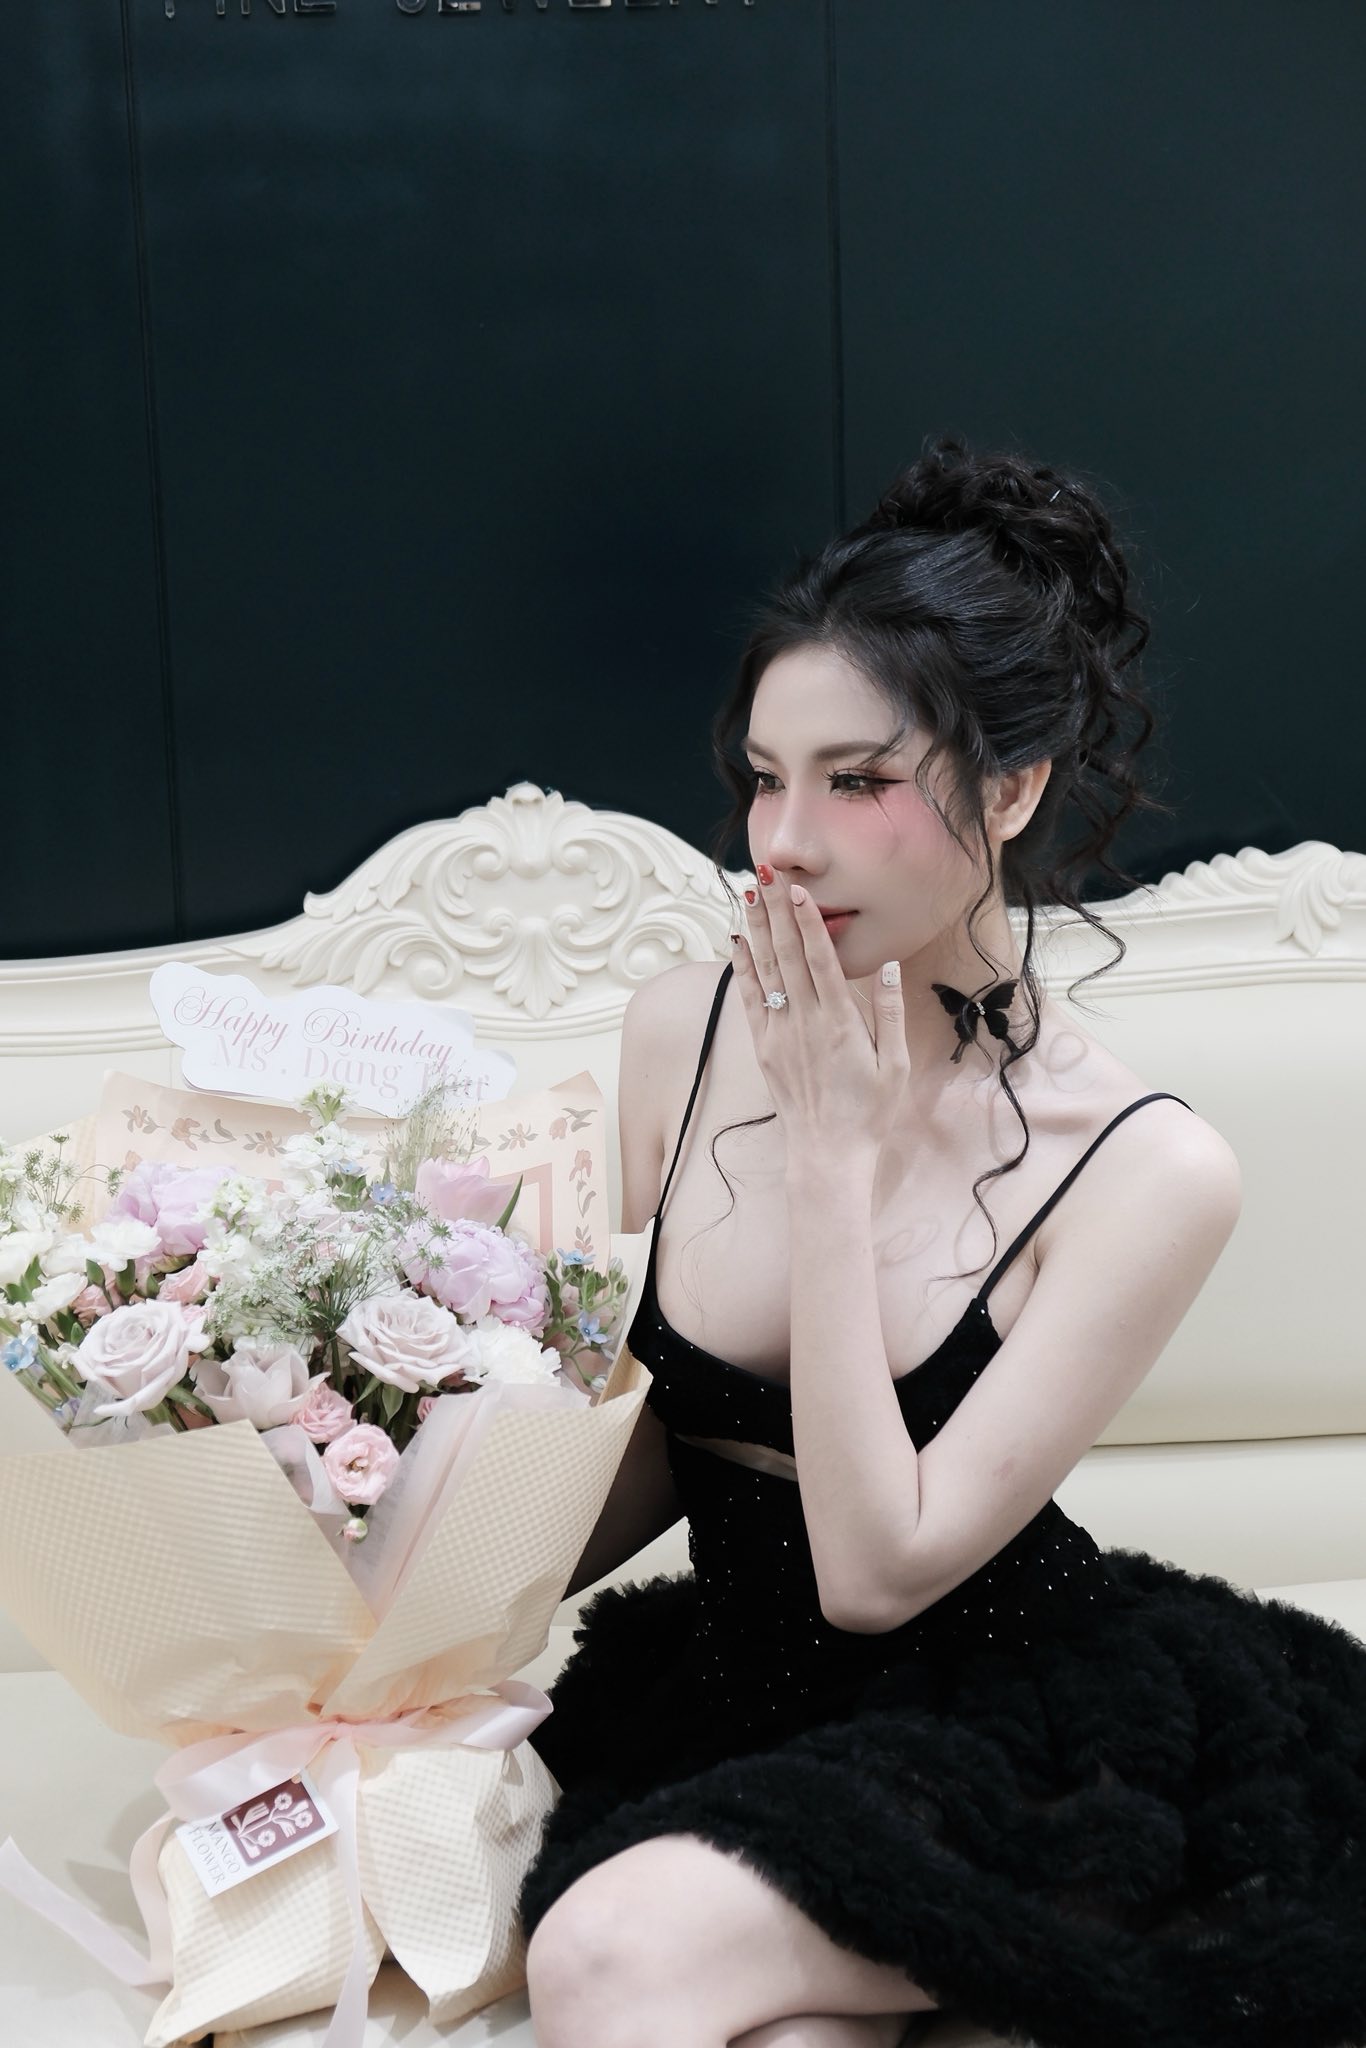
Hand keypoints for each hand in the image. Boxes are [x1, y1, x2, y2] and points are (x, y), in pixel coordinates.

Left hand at [732, 867, 909, 1166]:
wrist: (828, 1153)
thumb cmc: (870, 1111)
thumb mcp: (895, 1064)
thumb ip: (888, 1012)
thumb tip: (886, 966)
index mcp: (841, 1023)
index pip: (820, 960)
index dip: (807, 922)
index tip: (797, 890)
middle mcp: (805, 1022)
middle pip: (788, 955)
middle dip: (776, 911)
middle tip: (766, 873)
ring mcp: (780, 1034)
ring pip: (765, 970)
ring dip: (756, 930)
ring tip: (747, 895)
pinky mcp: (764, 1047)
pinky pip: (750, 1000)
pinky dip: (744, 969)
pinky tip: (738, 942)